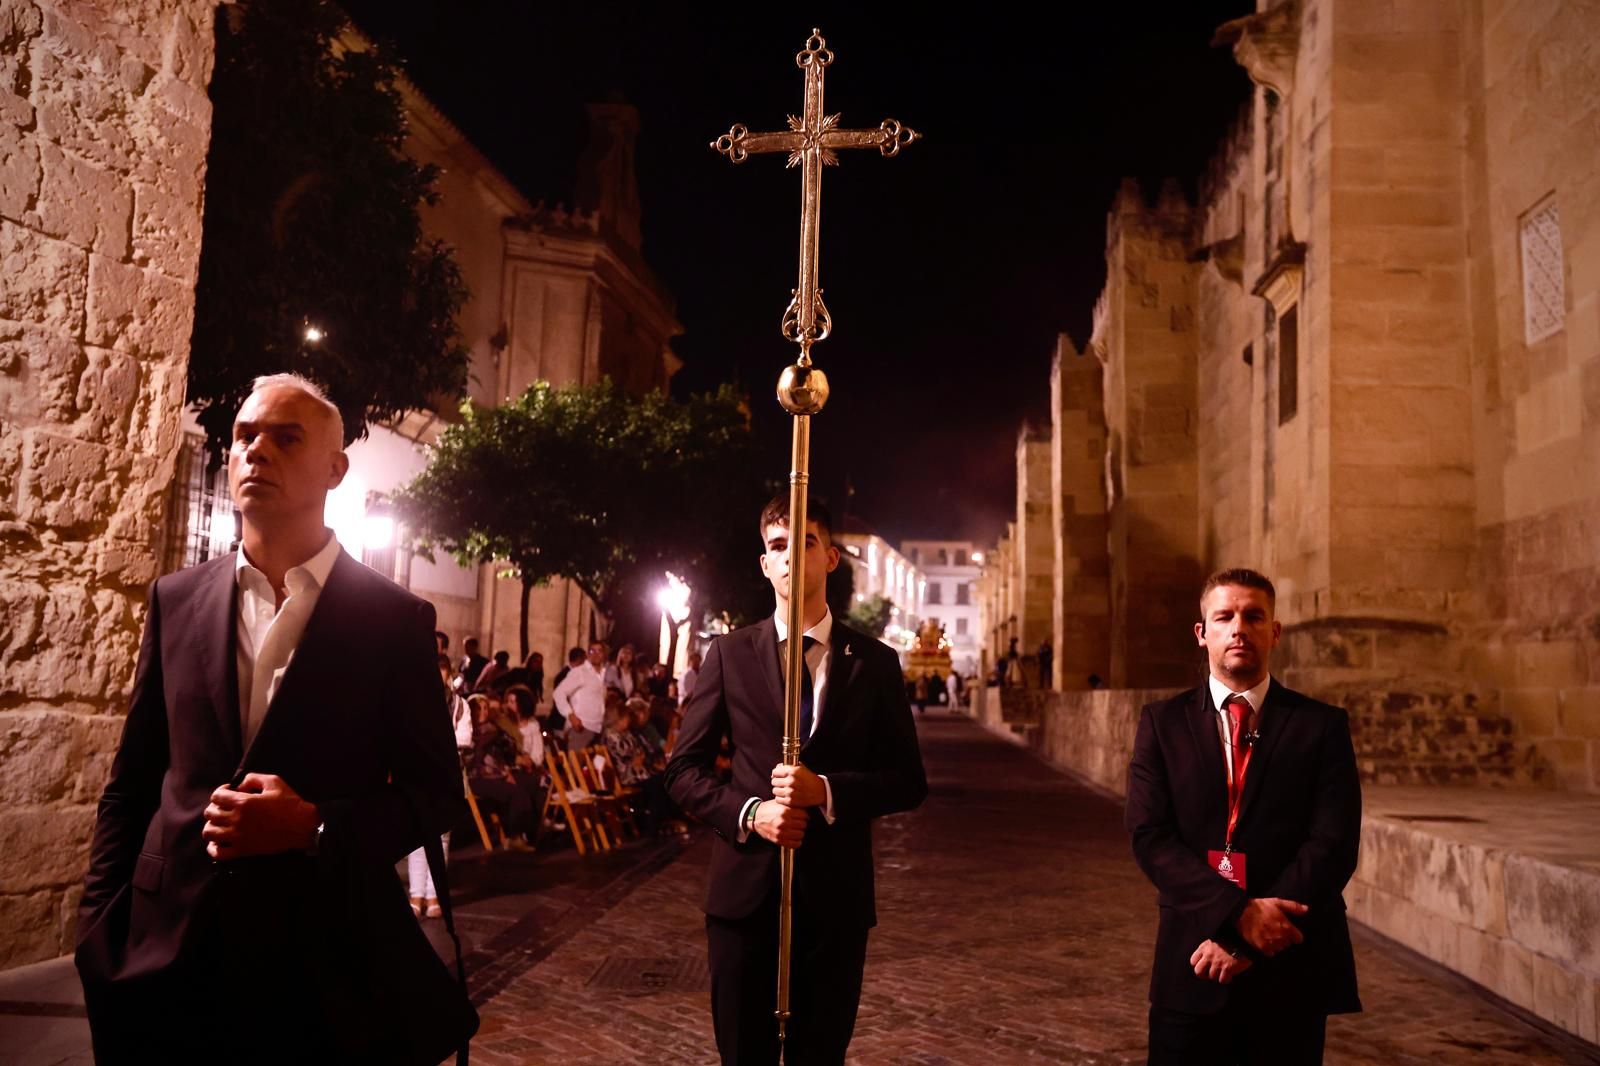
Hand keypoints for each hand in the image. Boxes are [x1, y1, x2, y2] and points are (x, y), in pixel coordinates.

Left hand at [203, 773, 318, 859]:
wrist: (302, 827)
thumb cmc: (289, 803)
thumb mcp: (274, 781)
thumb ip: (253, 778)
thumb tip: (239, 785)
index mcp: (243, 802)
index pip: (216, 796)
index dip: (220, 792)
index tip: (229, 792)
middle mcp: (237, 819)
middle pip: (210, 813)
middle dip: (215, 807)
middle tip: (225, 807)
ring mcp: (238, 836)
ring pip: (209, 832)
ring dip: (212, 826)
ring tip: (221, 824)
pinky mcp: (243, 850)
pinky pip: (218, 853)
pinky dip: (213, 848)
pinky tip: (218, 842)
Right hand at [751, 800, 807, 847]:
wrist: (755, 817)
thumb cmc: (769, 809)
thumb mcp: (780, 803)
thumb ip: (793, 805)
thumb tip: (807, 809)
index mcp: (785, 811)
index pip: (805, 815)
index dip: (805, 815)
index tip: (802, 816)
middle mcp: (784, 821)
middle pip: (804, 825)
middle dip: (802, 823)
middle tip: (798, 822)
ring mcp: (781, 832)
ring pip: (801, 834)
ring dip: (800, 832)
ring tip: (796, 829)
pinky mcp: (778, 840)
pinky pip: (795, 844)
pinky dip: (797, 842)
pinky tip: (794, 838)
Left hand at [770, 763, 825, 807]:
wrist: (820, 791)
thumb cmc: (809, 779)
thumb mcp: (800, 768)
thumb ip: (787, 767)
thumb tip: (774, 772)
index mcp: (792, 771)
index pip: (775, 772)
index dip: (776, 774)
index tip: (779, 776)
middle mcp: (790, 781)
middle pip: (773, 781)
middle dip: (778, 782)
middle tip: (783, 783)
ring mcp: (790, 792)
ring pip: (775, 791)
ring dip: (779, 790)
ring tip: (785, 790)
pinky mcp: (790, 801)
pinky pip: (778, 799)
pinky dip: (781, 798)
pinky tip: (786, 796)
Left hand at [1189, 939, 1251, 983]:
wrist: (1243, 939)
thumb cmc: (1230, 939)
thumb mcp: (1214, 941)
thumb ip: (1208, 950)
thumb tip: (1205, 961)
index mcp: (1204, 947)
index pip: (1193, 961)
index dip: (1198, 966)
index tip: (1205, 967)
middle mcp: (1209, 955)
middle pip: (1198, 972)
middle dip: (1204, 975)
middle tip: (1212, 974)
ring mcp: (1218, 962)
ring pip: (1212, 977)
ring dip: (1218, 977)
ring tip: (1223, 973)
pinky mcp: (1227, 968)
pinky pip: (1222, 980)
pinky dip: (1226, 979)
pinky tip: (1230, 975)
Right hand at [1235, 897, 1308, 955]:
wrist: (1241, 913)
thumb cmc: (1260, 907)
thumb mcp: (1277, 902)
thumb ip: (1293, 907)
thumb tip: (1307, 909)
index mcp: (1287, 927)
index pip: (1299, 938)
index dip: (1295, 935)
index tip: (1290, 931)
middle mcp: (1281, 938)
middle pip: (1289, 943)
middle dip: (1285, 938)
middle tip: (1277, 930)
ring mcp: (1272, 944)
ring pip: (1280, 948)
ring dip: (1277, 944)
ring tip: (1270, 936)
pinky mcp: (1262, 948)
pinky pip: (1271, 953)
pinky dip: (1269, 949)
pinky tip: (1265, 941)